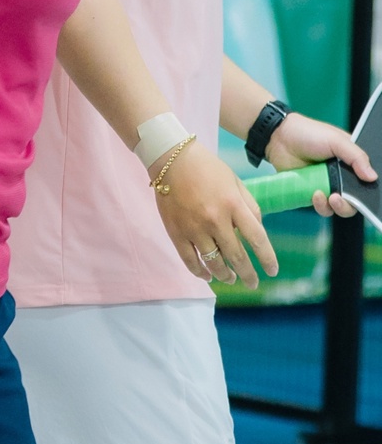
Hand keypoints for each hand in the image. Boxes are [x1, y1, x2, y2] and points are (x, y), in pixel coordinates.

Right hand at [153, 139, 277, 287]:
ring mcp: (194, 228)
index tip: (272, 271)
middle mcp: (216, 220)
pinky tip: (208, 276)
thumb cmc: (208, 168)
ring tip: (231, 279)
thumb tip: (256, 231)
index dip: (267, 258)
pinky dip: (200, 271)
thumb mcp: (236, 182)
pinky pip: (190, 260)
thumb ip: (249, 207)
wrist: (171, 160)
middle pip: (236, 256)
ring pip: (213, 262)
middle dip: (248, 274)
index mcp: (233, 205)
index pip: (257, 239)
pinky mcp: (176, 233)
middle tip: (253, 283)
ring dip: (225, 275)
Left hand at [265, 111, 376, 218]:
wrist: (279, 138)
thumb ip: (356, 157)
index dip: (369, 190)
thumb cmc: (309, 134)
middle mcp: (342, 176)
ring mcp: (327, 186)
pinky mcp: (312, 194)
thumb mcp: (336, 141)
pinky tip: (315, 195)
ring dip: (337, 207)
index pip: (367, 180)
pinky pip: (322, 208)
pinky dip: (321, 206)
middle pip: (356, 199)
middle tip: (341, 199)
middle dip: (351, 204)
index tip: (366, 195)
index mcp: (352, 162)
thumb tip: (372, 177)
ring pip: (340, 207)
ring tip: (330, 198)